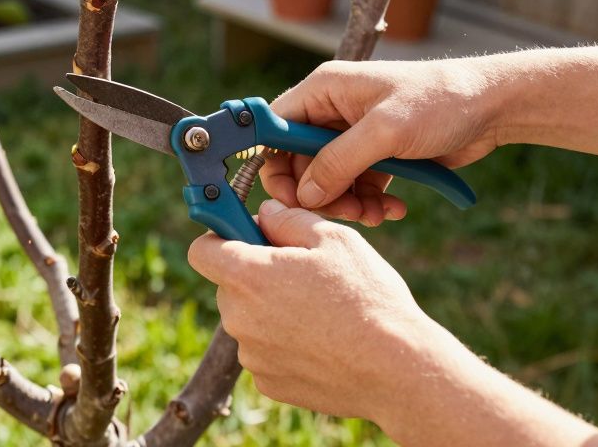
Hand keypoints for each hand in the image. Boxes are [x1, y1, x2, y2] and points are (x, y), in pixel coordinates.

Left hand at [188, 200, 438, 419]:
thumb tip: (264, 214)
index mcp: (247, 276)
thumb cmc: (367, 298)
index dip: (220, 237)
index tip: (245, 236)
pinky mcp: (268, 383)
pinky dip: (284, 344)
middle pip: (229, 285)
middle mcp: (238, 318)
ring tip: (321, 312)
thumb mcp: (333, 239)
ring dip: (271, 311)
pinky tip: (323, 342)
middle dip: (256, 275)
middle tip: (302, 273)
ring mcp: (251, 355)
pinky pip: (265, 351)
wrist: (396, 369)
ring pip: (249, 319)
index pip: (201, 250)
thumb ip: (288, 219)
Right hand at [261, 58, 500, 224]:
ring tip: (373, 214)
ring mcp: (354, 136)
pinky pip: (356, 188)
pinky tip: (392, 209)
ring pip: (327, 181)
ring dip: (346, 204)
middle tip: (343, 212)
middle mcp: (332, 112)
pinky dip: (369, 203)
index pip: (276, 127)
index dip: (274, 163)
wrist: (492, 108)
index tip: (287, 196)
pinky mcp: (376, 156)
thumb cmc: (440, 101)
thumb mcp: (385, 131)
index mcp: (325, 90)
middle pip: (299, 162)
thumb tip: (305, 194)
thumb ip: (339, 161)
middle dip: (318, 192)